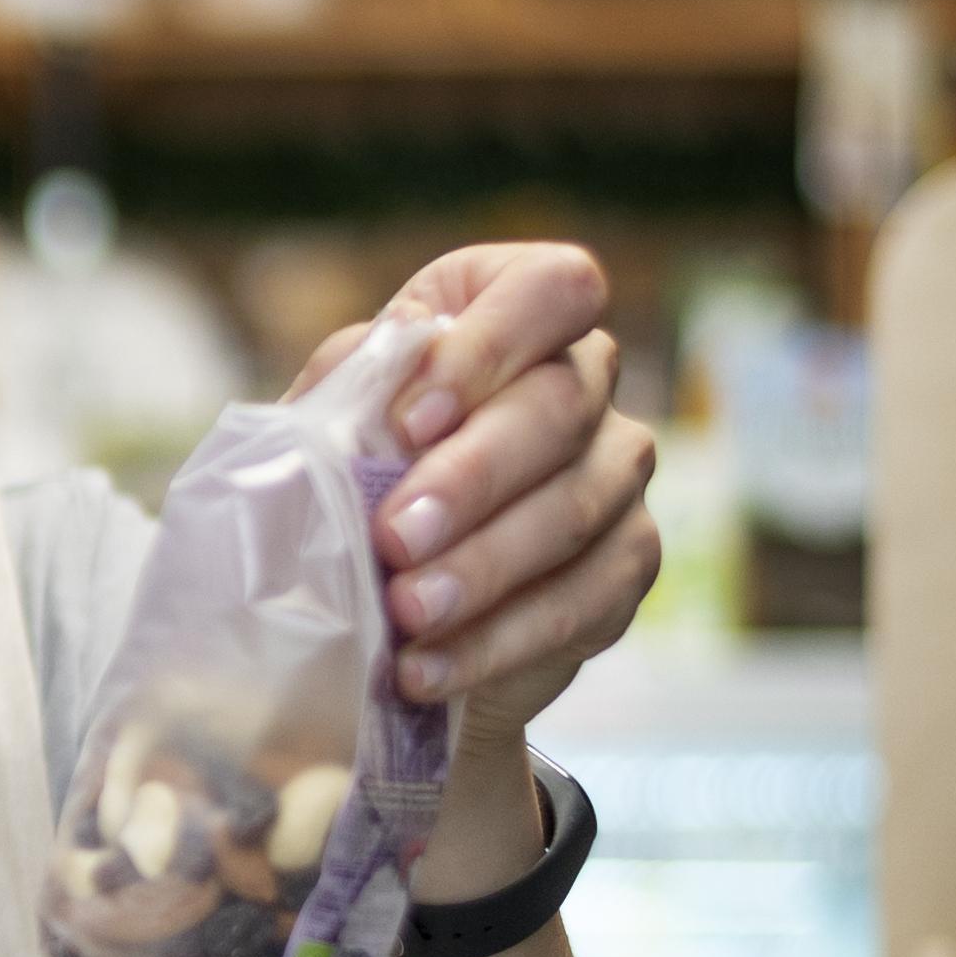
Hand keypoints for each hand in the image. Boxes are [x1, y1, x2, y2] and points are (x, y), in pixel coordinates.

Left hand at [303, 242, 661, 748]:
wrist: (384, 604)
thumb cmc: (349, 479)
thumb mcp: (329, 423)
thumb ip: (353, 397)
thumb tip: (384, 409)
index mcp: (508, 306)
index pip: (553, 288)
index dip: (492, 347)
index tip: (413, 422)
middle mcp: (584, 377)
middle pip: (561, 406)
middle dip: (473, 477)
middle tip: (394, 539)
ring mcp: (616, 470)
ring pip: (578, 508)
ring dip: (483, 567)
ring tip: (405, 612)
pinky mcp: (626, 565)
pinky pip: (584, 600)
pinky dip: (497, 640)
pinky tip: (427, 668)